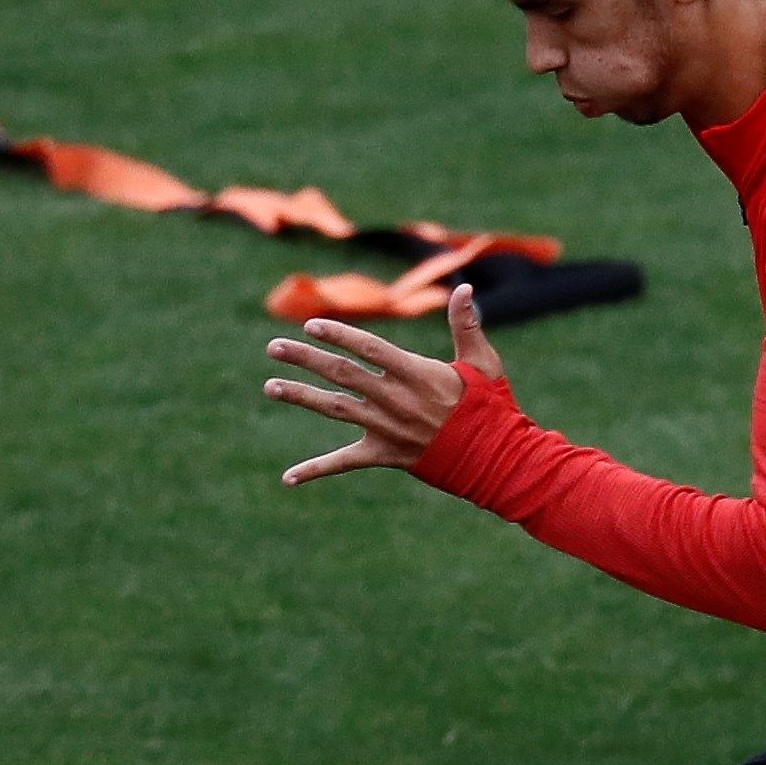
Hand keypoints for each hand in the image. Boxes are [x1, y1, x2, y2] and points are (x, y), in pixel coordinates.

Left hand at [261, 285, 504, 483]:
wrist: (495, 459)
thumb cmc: (489, 407)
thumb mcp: (482, 362)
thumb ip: (466, 325)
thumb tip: (465, 288)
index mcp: (415, 373)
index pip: (368, 348)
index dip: (339, 335)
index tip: (312, 325)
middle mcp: (394, 399)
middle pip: (341, 374)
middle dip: (305, 359)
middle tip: (274, 348)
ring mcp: (386, 428)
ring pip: (334, 409)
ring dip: (300, 397)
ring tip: (270, 386)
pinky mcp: (384, 455)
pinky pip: (344, 463)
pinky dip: (315, 470)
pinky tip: (288, 477)